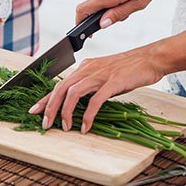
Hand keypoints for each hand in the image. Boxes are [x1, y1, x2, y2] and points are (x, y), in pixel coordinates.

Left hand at [29, 44, 170, 132]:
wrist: (150, 59)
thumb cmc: (129, 69)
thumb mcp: (104, 76)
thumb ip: (91, 87)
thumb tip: (79, 104)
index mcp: (84, 67)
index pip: (59, 84)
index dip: (45, 98)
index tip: (35, 110)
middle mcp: (88, 69)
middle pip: (61, 88)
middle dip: (50, 107)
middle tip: (45, 123)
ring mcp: (99, 75)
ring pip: (73, 93)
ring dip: (66, 111)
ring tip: (64, 127)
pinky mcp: (112, 82)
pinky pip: (95, 100)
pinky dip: (88, 114)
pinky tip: (85, 126)